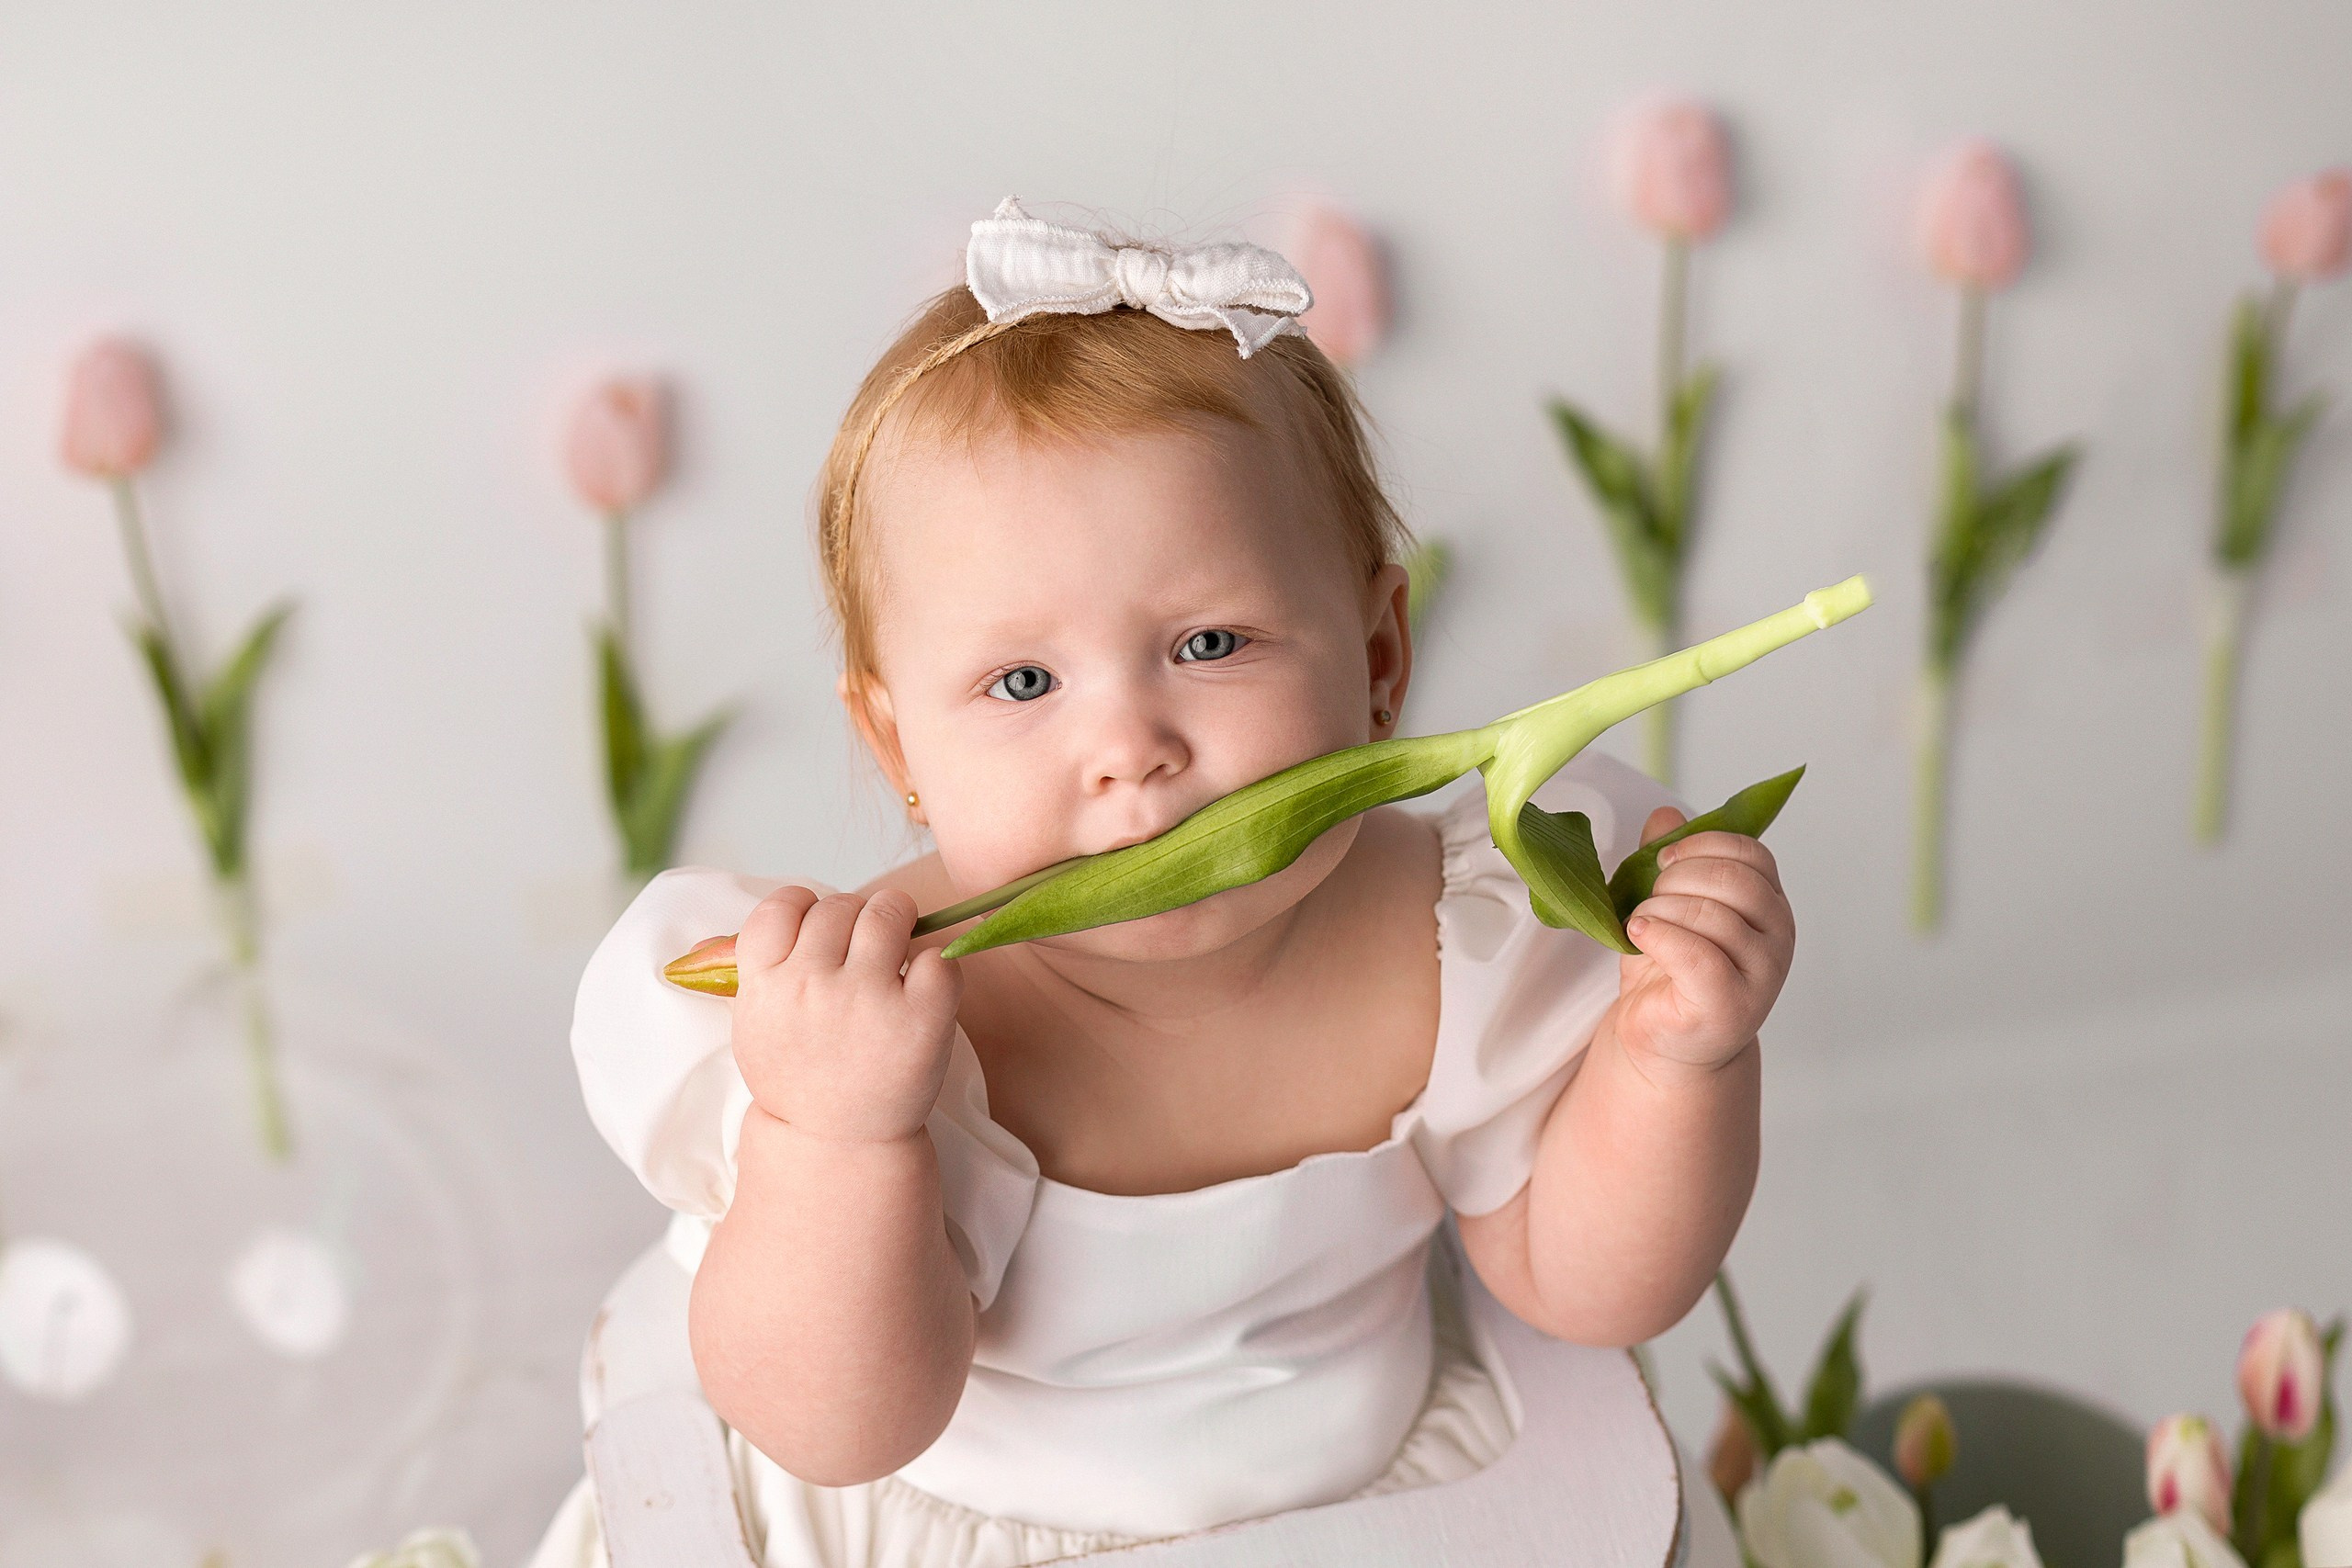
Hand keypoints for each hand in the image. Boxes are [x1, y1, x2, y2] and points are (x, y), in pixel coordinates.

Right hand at [731, 887, 963, 1145]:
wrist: (836, 1142)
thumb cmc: (797, 1076)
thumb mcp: (754, 1027)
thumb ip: (747, 975)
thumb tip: (704, 945)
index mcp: (767, 984)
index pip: (781, 905)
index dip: (804, 906)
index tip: (818, 926)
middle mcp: (813, 985)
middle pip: (840, 906)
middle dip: (855, 918)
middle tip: (862, 950)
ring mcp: (870, 998)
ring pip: (889, 913)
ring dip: (896, 923)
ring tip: (895, 953)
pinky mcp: (922, 1016)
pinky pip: (939, 957)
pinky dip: (936, 967)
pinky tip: (922, 990)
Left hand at [1610, 806, 1793, 1079]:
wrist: (1663, 1041)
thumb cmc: (1669, 970)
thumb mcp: (1666, 903)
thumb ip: (1668, 860)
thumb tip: (1664, 815)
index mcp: (1770, 905)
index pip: (1754, 854)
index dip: (1704, 845)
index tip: (1664, 859)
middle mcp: (1778, 938)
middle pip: (1735, 880)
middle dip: (1678, 877)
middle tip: (1649, 896)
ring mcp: (1762, 975)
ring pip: (1713, 916)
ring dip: (1662, 909)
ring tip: (1641, 923)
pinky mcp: (1731, 1006)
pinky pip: (1697, 955)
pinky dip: (1660, 936)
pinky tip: (1639, 934)